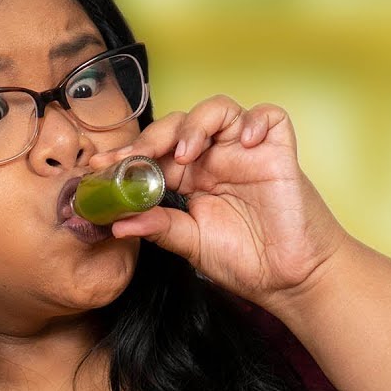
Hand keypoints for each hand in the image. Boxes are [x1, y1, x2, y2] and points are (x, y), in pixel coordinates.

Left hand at [90, 95, 351, 309]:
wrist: (289, 279)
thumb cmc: (245, 261)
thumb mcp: (190, 244)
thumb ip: (158, 227)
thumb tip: (118, 223)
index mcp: (189, 180)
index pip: (154, 154)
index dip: (128, 156)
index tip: (101, 167)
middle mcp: (214, 160)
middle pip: (179, 126)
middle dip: (153, 137)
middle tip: (137, 158)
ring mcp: (246, 153)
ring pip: (218, 110)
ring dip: (196, 124)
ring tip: (186, 154)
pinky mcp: (278, 152)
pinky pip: (269, 117)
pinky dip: (254, 121)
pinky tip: (244, 142)